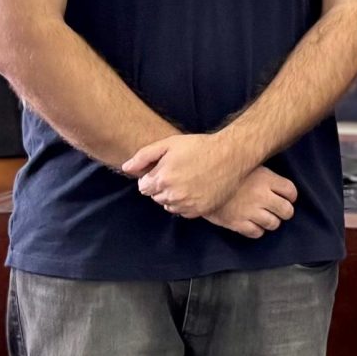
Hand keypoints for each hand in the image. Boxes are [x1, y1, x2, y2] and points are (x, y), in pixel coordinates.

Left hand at [122, 132, 254, 220]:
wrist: (230, 155)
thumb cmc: (199, 147)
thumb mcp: (169, 144)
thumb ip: (144, 156)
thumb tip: (126, 168)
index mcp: (162, 178)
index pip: (143, 187)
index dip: (151, 177)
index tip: (164, 169)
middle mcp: (173, 195)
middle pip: (156, 197)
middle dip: (161, 187)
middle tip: (177, 173)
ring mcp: (188, 204)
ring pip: (169, 206)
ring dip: (173, 196)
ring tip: (187, 181)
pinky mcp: (201, 211)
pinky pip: (184, 212)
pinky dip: (186, 203)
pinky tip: (195, 189)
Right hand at [206, 167, 297, 237]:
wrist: (198, 181)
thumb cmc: (224, 171)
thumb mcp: (247, 165)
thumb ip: (263, 174)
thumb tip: (275, 179)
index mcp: (266, 179)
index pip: (290, 191)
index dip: (291, 196)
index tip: (288, 197)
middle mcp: (262, 196)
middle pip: (286, 210)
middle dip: (284, 211)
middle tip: (279, 210)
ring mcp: (250, 211)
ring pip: (273, 224)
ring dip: (272, 222)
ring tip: (266, 218)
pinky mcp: (237, 223)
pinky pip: (256, 233)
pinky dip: (257, 230)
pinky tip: (253, 224)